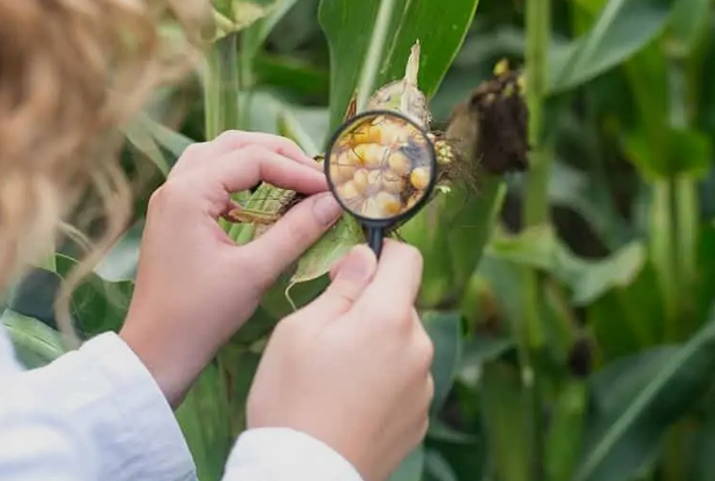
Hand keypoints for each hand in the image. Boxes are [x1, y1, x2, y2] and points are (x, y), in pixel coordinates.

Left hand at [119, 130, 343, 404]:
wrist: (156, 351)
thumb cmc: (201, 315)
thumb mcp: (256, 271)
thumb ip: (297, 231)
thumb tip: (333, 202)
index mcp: (189, 193)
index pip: (254, 159)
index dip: (298, 170)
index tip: (331, 188)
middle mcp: (175, 186)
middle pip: (234, 145)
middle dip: (279, 155)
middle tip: (315, 177)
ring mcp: (171, 199)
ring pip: (219, 156)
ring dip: (257, 161)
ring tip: (293, 180)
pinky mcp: (174, 215)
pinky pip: (209, 178)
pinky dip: (239, 180)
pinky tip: (263, 201)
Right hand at [246, 241, 433, 480]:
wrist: (304, 475)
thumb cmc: (292, 400)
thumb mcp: (300, 330)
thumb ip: (341, 287)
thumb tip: (365, 257)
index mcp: (389, 318)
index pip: (409, 259)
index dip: (380, 255)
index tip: (350, 271)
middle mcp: (418, 347)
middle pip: (402, 304)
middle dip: (371, 307)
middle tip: (329, 334)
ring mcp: (422, 385)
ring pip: (403, 343)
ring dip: (379, 345)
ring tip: (337, 375)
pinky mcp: (420, 417)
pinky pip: (404, 380)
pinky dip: (383, 380)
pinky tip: (350, 401)